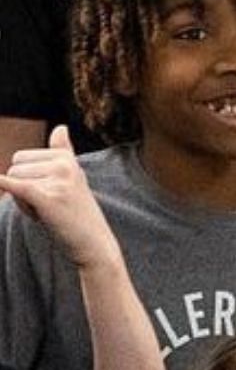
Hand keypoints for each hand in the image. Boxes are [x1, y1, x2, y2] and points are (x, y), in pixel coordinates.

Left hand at [0, 128, 119, 271]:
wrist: (93, 242)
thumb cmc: (77, 212)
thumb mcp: (72, 178)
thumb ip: (63, 151)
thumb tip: (61, 127)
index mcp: (66, 157)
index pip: (22, 158)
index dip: (27, 178)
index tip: (48, 193)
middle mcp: (63, 164)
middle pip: (15, 167)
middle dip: (21, 187)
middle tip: (46, 205)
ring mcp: (57, 179)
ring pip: (13, 180)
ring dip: (21, 200)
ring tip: (46, 212)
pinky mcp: (48, 196)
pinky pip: (14, 185)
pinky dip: (1, 184)